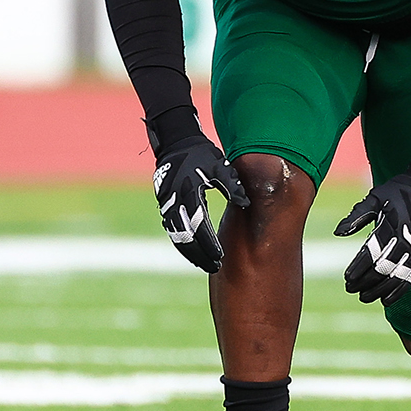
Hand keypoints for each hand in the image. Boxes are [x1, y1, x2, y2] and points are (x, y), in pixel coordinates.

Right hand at [153, 135, 248, 272]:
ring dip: (190, 253)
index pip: (198, 224)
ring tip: (205, 265)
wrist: (176, 143)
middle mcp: (174, 202)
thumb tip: (245, 203)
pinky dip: (183, 244)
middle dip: (199, 254)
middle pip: (184, 237)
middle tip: (214, 266)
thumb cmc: (201, 154)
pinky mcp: (165, 207)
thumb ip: (232, 185)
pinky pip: (172, 231)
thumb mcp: (219, 166)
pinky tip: (194, 253)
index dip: (209, 243)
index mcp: (188, 192)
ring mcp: (166, 205)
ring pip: (176, 237)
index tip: (220, 256)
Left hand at [337, 173, 410, 305]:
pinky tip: (386, 300)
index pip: (374, 252)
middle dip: (366, 281)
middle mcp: (408, 239)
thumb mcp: (375, 197)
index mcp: (394, 224)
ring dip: (380, 289)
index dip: (360, 267)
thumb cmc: (396, 193)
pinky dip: (400, 291)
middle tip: (350, 289)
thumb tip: (338, 233)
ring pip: (398, 276)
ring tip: (364, 297)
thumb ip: (357, 215)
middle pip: (385, 267)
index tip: (347, 278)